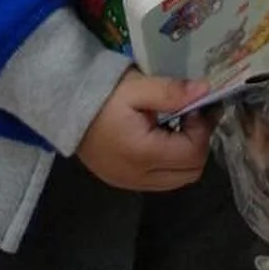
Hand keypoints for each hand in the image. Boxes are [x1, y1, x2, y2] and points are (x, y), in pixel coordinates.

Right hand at [76, 70, 215, 192]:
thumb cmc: (101, 95)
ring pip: (177, 180)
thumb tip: (205, 91)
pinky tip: (159, 138)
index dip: (203, 130)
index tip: (196, 106)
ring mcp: (130, 183)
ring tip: (175, 125)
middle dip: (198, 144)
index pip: (194, 153)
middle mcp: (140, 176)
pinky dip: (169, 163)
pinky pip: (159, 180)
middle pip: (190, 173)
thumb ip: (171, 91)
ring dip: (185, 155)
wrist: (63, 108)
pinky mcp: (122, 181)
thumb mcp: (137, 86)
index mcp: (145, 154)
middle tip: (191, 116)